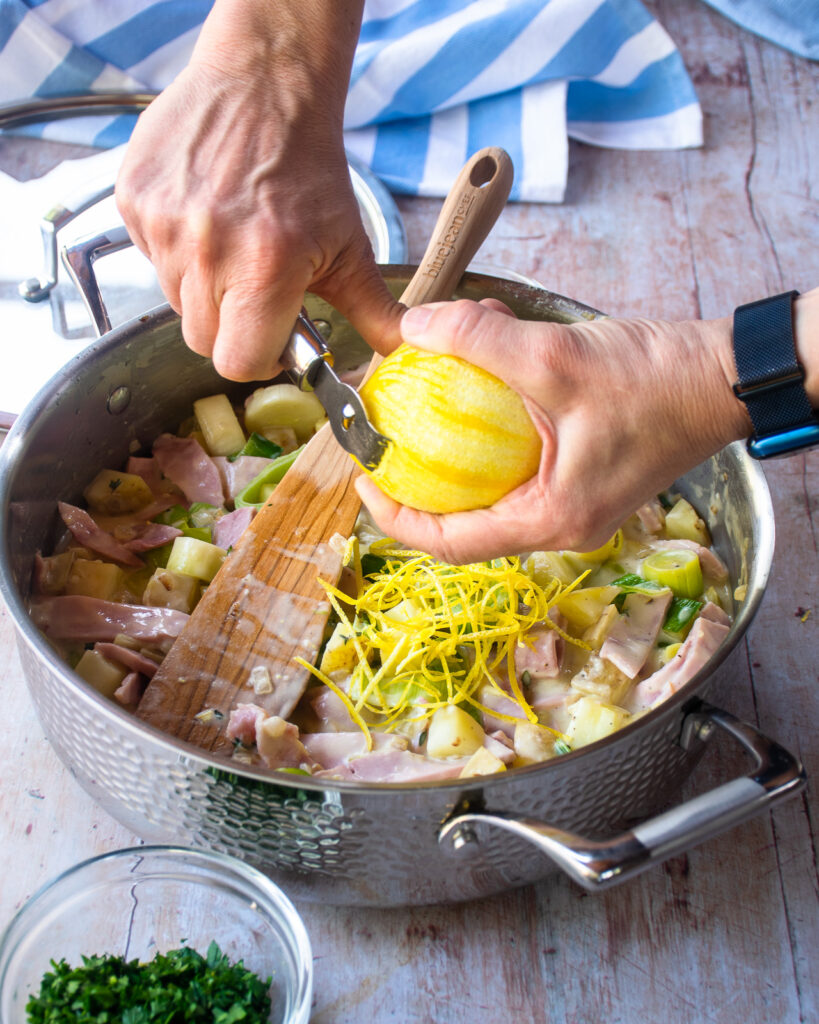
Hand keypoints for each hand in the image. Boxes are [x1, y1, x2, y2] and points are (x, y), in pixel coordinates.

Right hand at [115, 0, 402, 381]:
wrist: (265, 85)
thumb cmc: (310, 170)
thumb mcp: (350, 248)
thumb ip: (374, 312)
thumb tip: (404, 353)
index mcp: (264, 270)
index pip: (236, 362)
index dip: (257, 358)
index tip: (271, 339)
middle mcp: (207, 251)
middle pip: (202, 339)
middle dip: (232, 325)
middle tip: (256, 287)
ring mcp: (164, 226)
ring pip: (175, 300)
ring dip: (204, 288)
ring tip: (234, 244)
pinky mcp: (135, 202)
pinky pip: (150, 258)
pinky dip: (178, 251)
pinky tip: (206, 218)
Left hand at [355, 299, 751, 562]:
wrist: (726, 377)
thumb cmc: (658, 382)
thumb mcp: (557, 358)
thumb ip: (480, 343)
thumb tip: (413, 326)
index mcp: (550, 519)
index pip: (451, 542)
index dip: (396, 518)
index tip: (364, 479)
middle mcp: (558, 520)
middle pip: (464, 516)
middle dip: (419, 475)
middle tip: (386, 433)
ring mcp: (571, 498)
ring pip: (489, 480)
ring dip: (456, 430)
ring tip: (433, 375)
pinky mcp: (579, 468)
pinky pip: (517, 455)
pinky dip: (493, 412)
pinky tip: (485, 353)